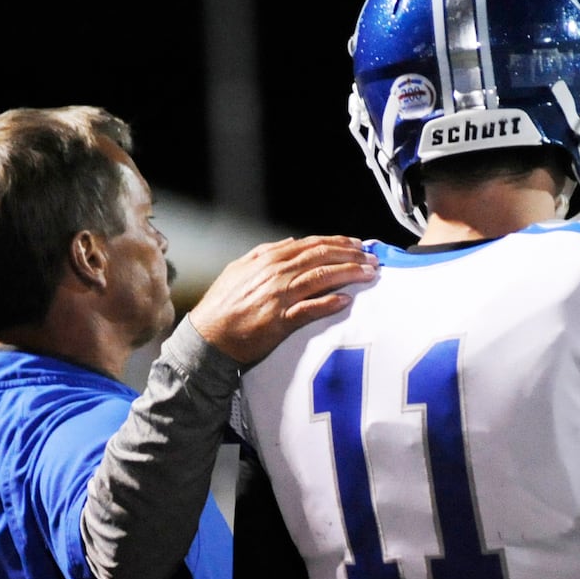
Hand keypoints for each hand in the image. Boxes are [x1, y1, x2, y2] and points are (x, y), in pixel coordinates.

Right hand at [187, 235, 376, 364]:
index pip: (311, 244)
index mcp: (268, 259)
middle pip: (322, 257)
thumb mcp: (239, 269)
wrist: (207, 337)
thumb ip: (264, 252)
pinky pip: (310, 309)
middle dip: (351, 255)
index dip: (338, 242)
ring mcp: (279, 296)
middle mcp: (276, 274)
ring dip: (349, 274)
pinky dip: (329, 303)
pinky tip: (346, 300)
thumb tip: (290, 241)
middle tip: (372, 258)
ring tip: (369, 274)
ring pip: (321, 278)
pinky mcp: (279, 321)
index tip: (358, 244)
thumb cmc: (222, 305)